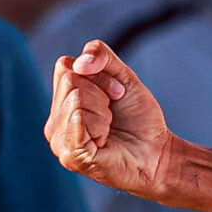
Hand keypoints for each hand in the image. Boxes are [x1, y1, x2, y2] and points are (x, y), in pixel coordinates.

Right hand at [47, 43, 173, 198]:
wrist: (157, 153)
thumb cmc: (138, 118)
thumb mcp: (123, 76)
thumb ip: (102, 56)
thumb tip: (79, 61)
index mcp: (63, 101)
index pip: (65, 66)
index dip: (98, 73)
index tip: (117, 93)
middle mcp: (55, 120)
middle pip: (70, 80)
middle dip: (103, 91)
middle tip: (114, 113)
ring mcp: (58, 139)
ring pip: (76, 98)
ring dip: (104, 110)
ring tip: (109, 128)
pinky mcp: (69, 154)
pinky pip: (80, 117)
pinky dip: (101, 124)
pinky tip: (105, 140)